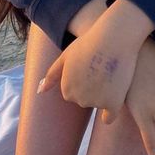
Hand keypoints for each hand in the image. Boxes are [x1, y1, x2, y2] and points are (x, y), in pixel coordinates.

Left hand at [38, 4, 142, 120]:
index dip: (84, 79)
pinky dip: (110, 113)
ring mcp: (96, 102)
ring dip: (105, 94)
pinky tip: (114, 101)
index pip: (75, 92)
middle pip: (87, 99)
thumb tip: (39, 91)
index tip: (90, 66)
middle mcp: (79, 99)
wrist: (114, 37)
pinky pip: (109, 117)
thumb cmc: (90, 43)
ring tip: (111, 71)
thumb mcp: (66, 56)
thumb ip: (52, 75)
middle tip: (102, 67)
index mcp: (67, 89)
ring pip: (100, 103)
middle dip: (93, 87)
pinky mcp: (113, 103)